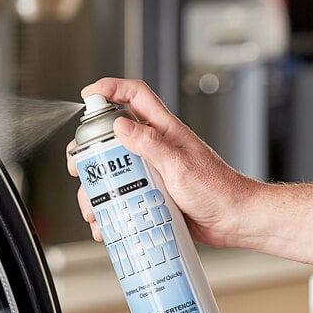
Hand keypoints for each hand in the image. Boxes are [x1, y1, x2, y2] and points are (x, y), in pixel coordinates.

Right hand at [67, 77, 259, 247]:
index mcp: (163, 131)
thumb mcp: (180, 165)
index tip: (88, 96)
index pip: (134, 96)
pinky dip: (110, 209)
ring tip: (93, 207)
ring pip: (112, 172)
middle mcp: (154, 148)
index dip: (110, 89)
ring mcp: (151, 171)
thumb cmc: (218, 189)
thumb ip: (151, 144)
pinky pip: (122, 196)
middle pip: (111, 138)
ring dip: (97, 189)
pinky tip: (106, 223)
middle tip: (79, 166)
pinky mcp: (150, 194)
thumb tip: (120, 125)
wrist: (234, 220)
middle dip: (89, 152)